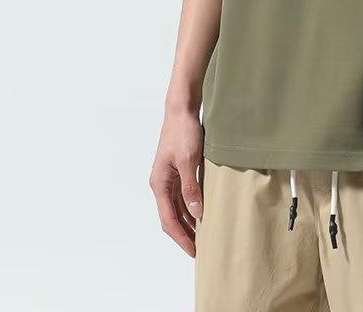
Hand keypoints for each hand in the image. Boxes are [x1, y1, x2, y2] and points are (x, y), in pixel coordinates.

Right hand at [149, 109, 203, 256]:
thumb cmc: (183, 132)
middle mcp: (161, 184)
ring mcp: (168, 178)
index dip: (181, 237)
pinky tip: (202, 213)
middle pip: (171, 217)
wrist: (181, 110)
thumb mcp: (189, 160)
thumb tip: (197, 213)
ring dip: (188, 222)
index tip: (194, 251)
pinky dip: (190, 208)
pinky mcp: (177, 171)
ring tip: (203, 236)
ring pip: (177, 208)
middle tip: (199, 250)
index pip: (169, 220)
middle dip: (184, 234)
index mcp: (160, 184)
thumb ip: (191, 187)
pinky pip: (182, 196)